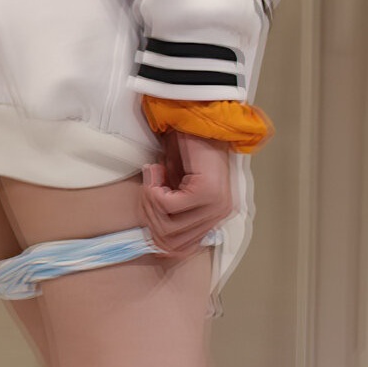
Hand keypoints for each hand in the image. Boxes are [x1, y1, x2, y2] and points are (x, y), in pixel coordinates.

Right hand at [140, 130, 232, 259]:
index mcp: (214, 218)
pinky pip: (168, 205)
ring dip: (150, 201)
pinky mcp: (208, 192)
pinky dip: (154, 189)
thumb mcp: (176, 188)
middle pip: (170, 242)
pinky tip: (157, 170)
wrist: (198, 117)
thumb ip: (171, 212)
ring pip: (168, 225)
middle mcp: (219, 215)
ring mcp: (216, 206)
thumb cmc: (187, 148)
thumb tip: (153, 235)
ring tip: (153, 177)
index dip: (155, 233)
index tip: (147, 204)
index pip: (180, 249)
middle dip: (149, 215)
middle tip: (147, 188)